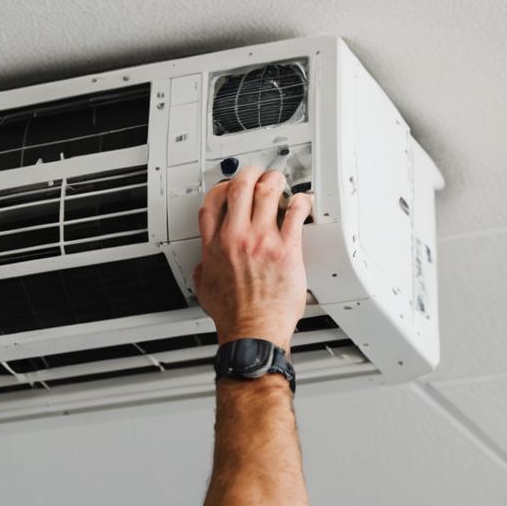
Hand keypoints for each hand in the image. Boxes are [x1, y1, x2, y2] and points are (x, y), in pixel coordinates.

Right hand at [193, 166, 313, 349]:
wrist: (251, 331)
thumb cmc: (232, 316)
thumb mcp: (205, 289)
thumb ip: (204, 269)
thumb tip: (204, 263)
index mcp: (214, 246)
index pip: (213, 201)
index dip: (222, 186)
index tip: (231, 185)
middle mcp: (236, 238)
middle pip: (240, 186)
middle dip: (251, 174)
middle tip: (260, 176)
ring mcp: (262, 241)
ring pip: (268, 191)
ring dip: (276, 181)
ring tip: (281, 184)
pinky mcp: (286, 249)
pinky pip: (295, 213)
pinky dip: (301, 201)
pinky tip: (302, 202)